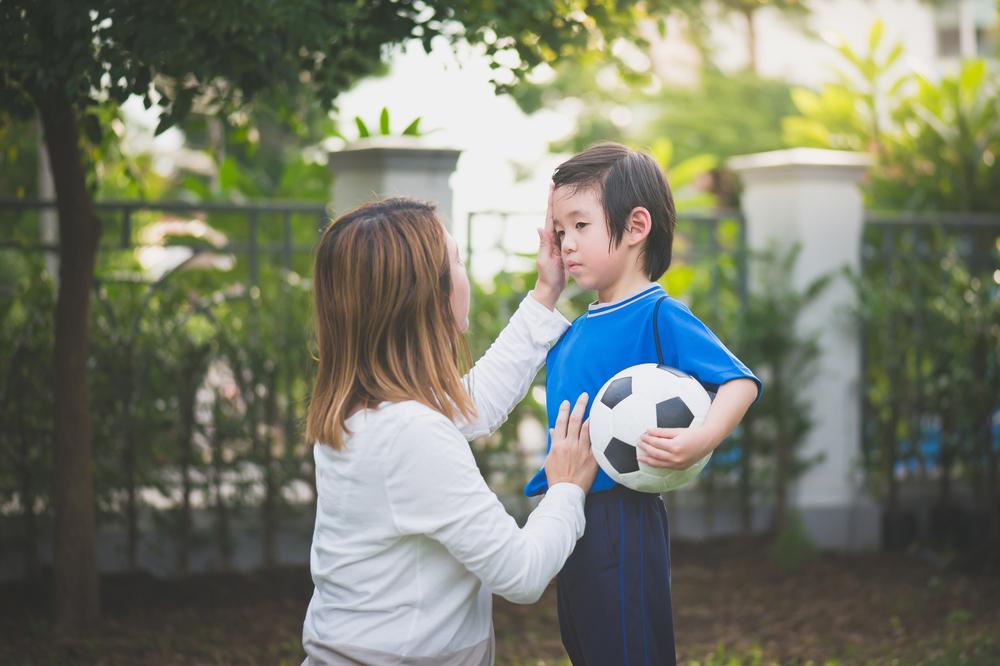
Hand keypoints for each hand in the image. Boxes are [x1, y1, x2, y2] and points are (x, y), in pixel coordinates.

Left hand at [531, 183, 563, 309]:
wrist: (552, 288)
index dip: (552, 200)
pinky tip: (579, 214)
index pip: (551, 215)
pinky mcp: (567, 247)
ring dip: (567, 208)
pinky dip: (574, 222)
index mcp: (549, 237)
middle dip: (559, 198)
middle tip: (563, 181)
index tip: (553, 185)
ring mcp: (560, 241)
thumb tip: (539, 227)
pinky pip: (571, 232)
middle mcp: (554, 237)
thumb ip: (544, 245)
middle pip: (558, 214)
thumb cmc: (547, 276)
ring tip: (571, 193)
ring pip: (565, 221)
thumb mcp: (546, 260)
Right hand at [544, 392, 597, 492]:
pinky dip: (599, 433)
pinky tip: (604, 425)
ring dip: (591, 415)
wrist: (566, 491)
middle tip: (584, 395)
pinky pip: (596, 442)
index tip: (566, 402)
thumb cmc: (556, 477)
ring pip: (587, 428)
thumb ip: (553, 442)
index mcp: (557, 444)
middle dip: (579, 405)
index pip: (560, 422)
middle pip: (574, 420)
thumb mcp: (549, 459)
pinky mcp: (592, 458)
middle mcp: (569, 444)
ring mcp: (581, 450)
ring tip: (597, 406)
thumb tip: (553, 430)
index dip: (563, 410)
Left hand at [637, 426, 716, 469]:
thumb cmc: (693, 433)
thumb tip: (648, 430)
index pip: (656, 443)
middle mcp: (676, 458)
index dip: (647, 439)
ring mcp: (678, 464)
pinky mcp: (680, 468)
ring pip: (658, 464)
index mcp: (675, 447)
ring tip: (639, 457)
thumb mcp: (677, 430)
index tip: (641, 436)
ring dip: (648, 460)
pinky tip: (651, 461)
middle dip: (645, 448)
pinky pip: (665, 467)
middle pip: (655, 454)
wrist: (707, 441)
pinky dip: (657, 464)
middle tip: (639, 443)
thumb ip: (661, 432)